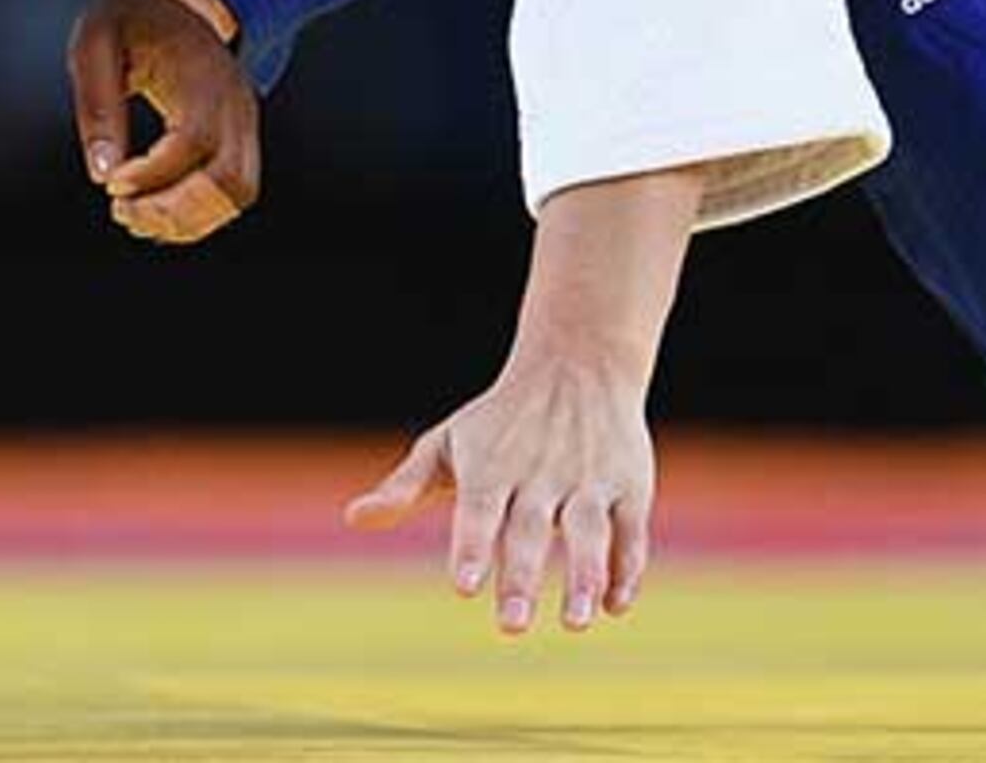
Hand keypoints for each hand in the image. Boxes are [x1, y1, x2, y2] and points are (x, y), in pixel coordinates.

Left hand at [66, 0, 257, 242]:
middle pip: (229, 180)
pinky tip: (155, 210)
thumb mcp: (95, 47)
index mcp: (201, 74)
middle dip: (174, 211)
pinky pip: (234, 190)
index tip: (113, 184)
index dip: (154, 174)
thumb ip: (97, 107)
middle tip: (122, 209)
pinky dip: (199, 213)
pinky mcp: (240, 135)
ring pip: (238, 194)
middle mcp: (234, 102)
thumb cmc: (128, 20)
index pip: (193, 141)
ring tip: (136, 215)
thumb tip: (103, 174)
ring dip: (189, 220)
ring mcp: (244, 120)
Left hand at [345, 347, 655, 634]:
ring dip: (584, 575)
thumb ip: (405, 485)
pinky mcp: (629, 483)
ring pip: (588, 530)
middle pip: (529, 528)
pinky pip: (631, 529)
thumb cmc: (501, 417)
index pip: (478, 510)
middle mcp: (539, 473)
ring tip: (577, 622)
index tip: (464, 586)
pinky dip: (626, 568)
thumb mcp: (449, 442)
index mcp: (491, 467)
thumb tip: (354, 518)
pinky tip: (615, 605)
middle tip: (510, 626)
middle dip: (521, 576)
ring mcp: (587, 478)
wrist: (579, 359)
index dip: (472, 547)